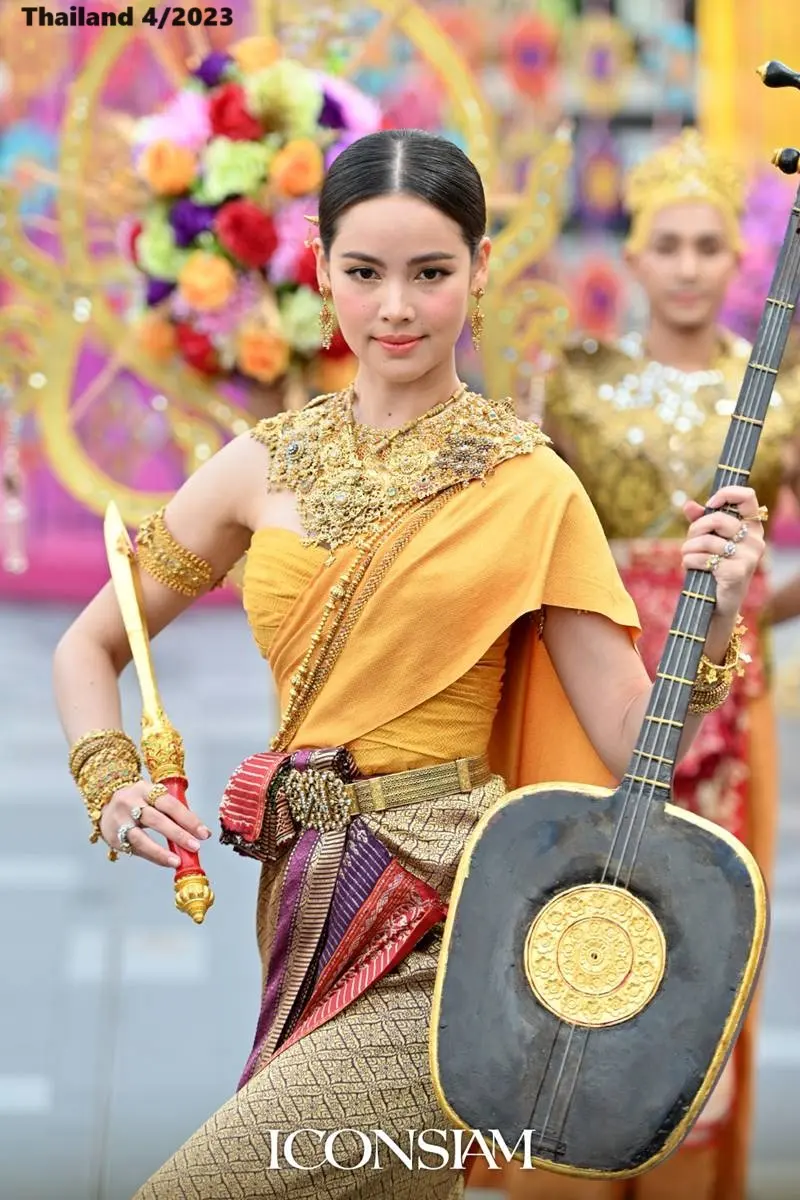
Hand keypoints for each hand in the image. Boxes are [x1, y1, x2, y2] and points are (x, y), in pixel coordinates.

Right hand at [99, 780, 211, 868]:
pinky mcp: (114, 837)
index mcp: (145, 789)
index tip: (203, 833)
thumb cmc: (136, 801)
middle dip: (178, 834)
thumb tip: (195, 831)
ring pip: (141, 838)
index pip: (169, 804)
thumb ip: (169, 810)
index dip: (188, 818)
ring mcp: (120, 821)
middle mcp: (131, 803)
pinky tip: (166, 861)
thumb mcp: (151, 796)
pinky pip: (135, 849)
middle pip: (156, 820)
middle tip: (195, 846)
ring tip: (177, 861)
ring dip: (161, 852)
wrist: (103, 801)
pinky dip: (152, 856)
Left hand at [681, 486, 765, 618]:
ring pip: (707, 541)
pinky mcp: (737, 572)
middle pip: (718, 519)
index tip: (708, 504)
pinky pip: (703, 558)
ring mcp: (748, 557)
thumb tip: (688, 505)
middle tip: (690, 539)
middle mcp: (755, 540)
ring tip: (686, 555)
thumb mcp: (709, 540)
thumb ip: (700, 521)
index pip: (747, 496)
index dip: (725, 494)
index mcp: (752, 527)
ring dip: (688, 548)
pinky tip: (689, 566)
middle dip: (696, 528)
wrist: (719, 603)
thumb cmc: (715, 567)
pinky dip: (690, 561)